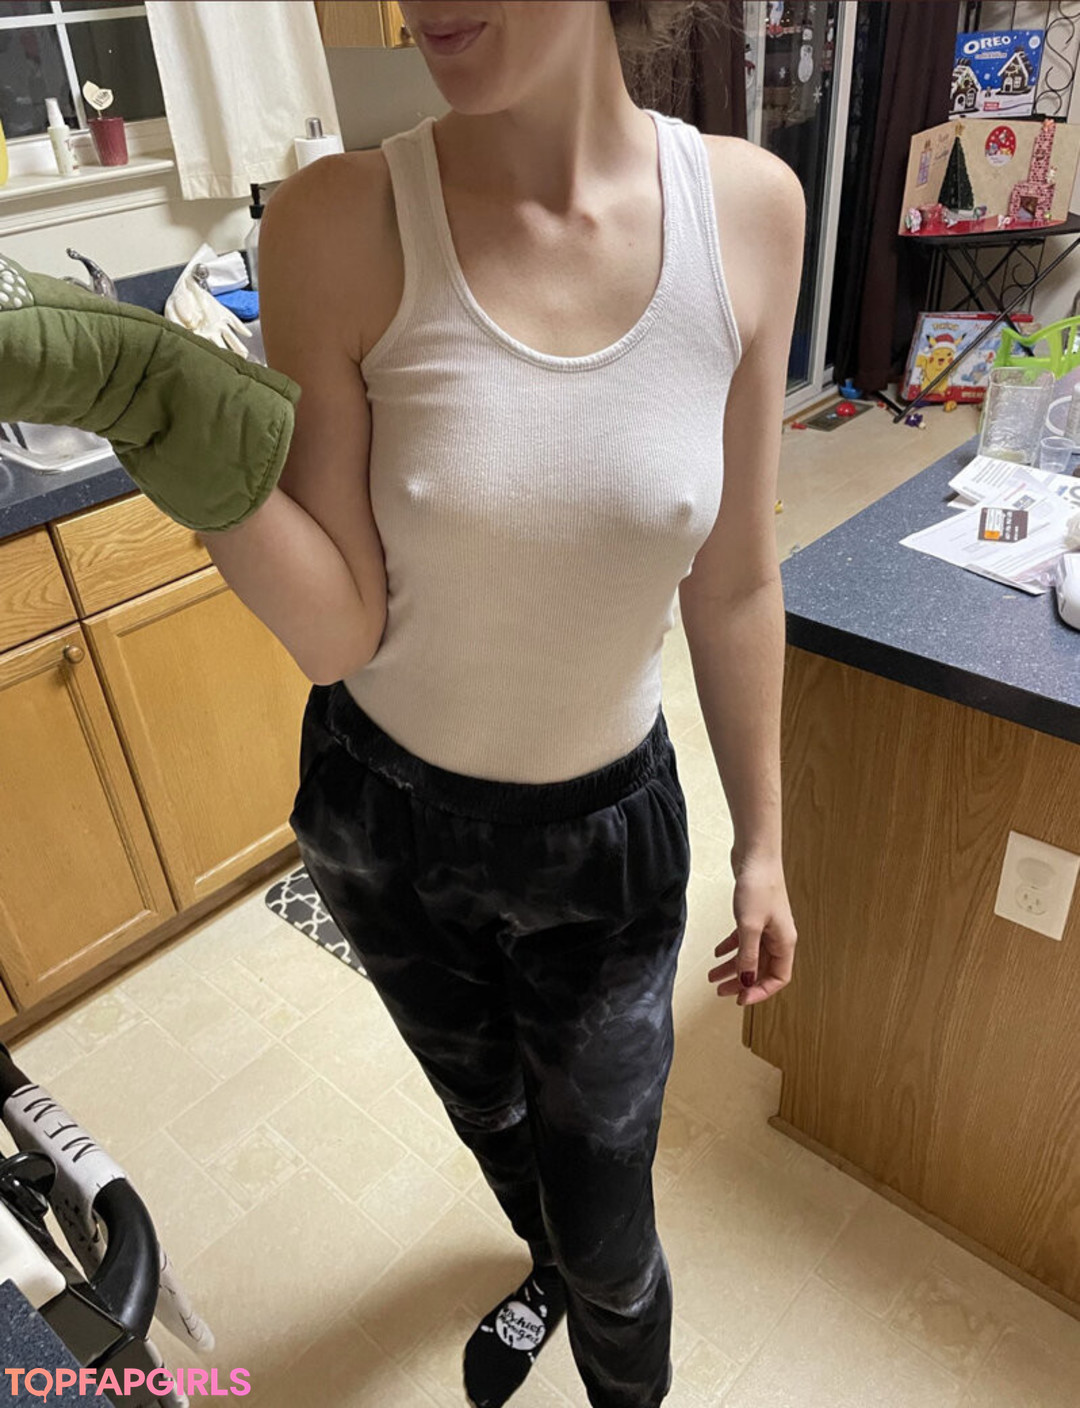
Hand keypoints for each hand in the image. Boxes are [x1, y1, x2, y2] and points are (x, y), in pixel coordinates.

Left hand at [707, 852, 796, 1005]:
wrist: (755, 854)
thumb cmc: (758, 886)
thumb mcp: (749, 926)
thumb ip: (747, 955)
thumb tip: (746, 980)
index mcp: (784, 942)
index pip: (778, 978)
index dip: (759, 991)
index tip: (739, 998)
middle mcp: (778, 936)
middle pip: (762, 969)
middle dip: (741, 982)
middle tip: (720, 991)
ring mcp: (767, 926)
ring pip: (750, 955)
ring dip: (732, 966)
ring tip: (712, 975)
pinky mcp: (755, 915)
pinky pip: (744, 939)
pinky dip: (731, 947)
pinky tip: (717, 952)